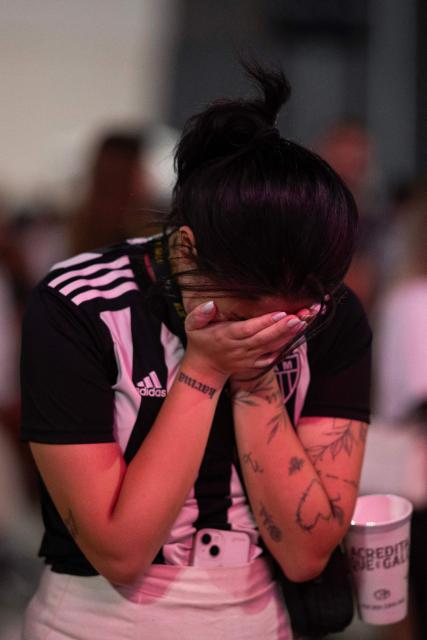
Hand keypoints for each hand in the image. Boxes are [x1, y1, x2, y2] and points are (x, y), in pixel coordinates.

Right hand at [183, 301, 306, 376]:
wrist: (205, 368)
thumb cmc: (200, 340)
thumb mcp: (191, 326)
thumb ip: (199, 314)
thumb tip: (211, 304)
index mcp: (226, 337)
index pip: (248, 330)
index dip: (265, 323)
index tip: (282, 314)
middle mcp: (241, 349)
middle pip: (265, 338)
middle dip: (284, 328)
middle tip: (302, 316)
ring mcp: (250, 358)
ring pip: (273, 346)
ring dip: (290, 335)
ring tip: (306, 320)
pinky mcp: (257, 363)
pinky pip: (274, 356)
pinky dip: (287, 346)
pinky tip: (300, 334)